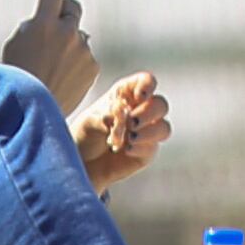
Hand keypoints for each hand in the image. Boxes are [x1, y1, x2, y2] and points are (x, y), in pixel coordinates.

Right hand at [2, 0, 96, 107]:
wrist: (32, 111)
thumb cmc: (16, 78)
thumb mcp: (15, 44)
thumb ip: (33, 26)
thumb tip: (43, 19)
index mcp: (44, 23)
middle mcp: (68, 32)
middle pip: (72, 8)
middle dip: (63, 8)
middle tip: (56, 14)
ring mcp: (83, 50)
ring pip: (77, 37)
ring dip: (67, 43)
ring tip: (50, 64)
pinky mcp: (92, 66)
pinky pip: (84, 57)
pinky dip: (75, 62)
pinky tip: (60, 77)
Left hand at [71, 70, 167, 190]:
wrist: (81, 162)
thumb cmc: (84, 134)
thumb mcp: (90, 121)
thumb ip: (107, 116)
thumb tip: (122, 116)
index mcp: (126, 95)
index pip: (146, 82)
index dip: (148, 86)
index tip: (140, 97)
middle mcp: (140, 111)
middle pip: (160, 104)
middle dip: (149, 112)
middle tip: (132, 122)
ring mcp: (146, 132)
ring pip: (164, 127)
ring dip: (149, 132)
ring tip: (130, 138)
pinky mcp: (146, 152)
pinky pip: (153, 148)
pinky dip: (140, 148)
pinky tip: (125, 150)